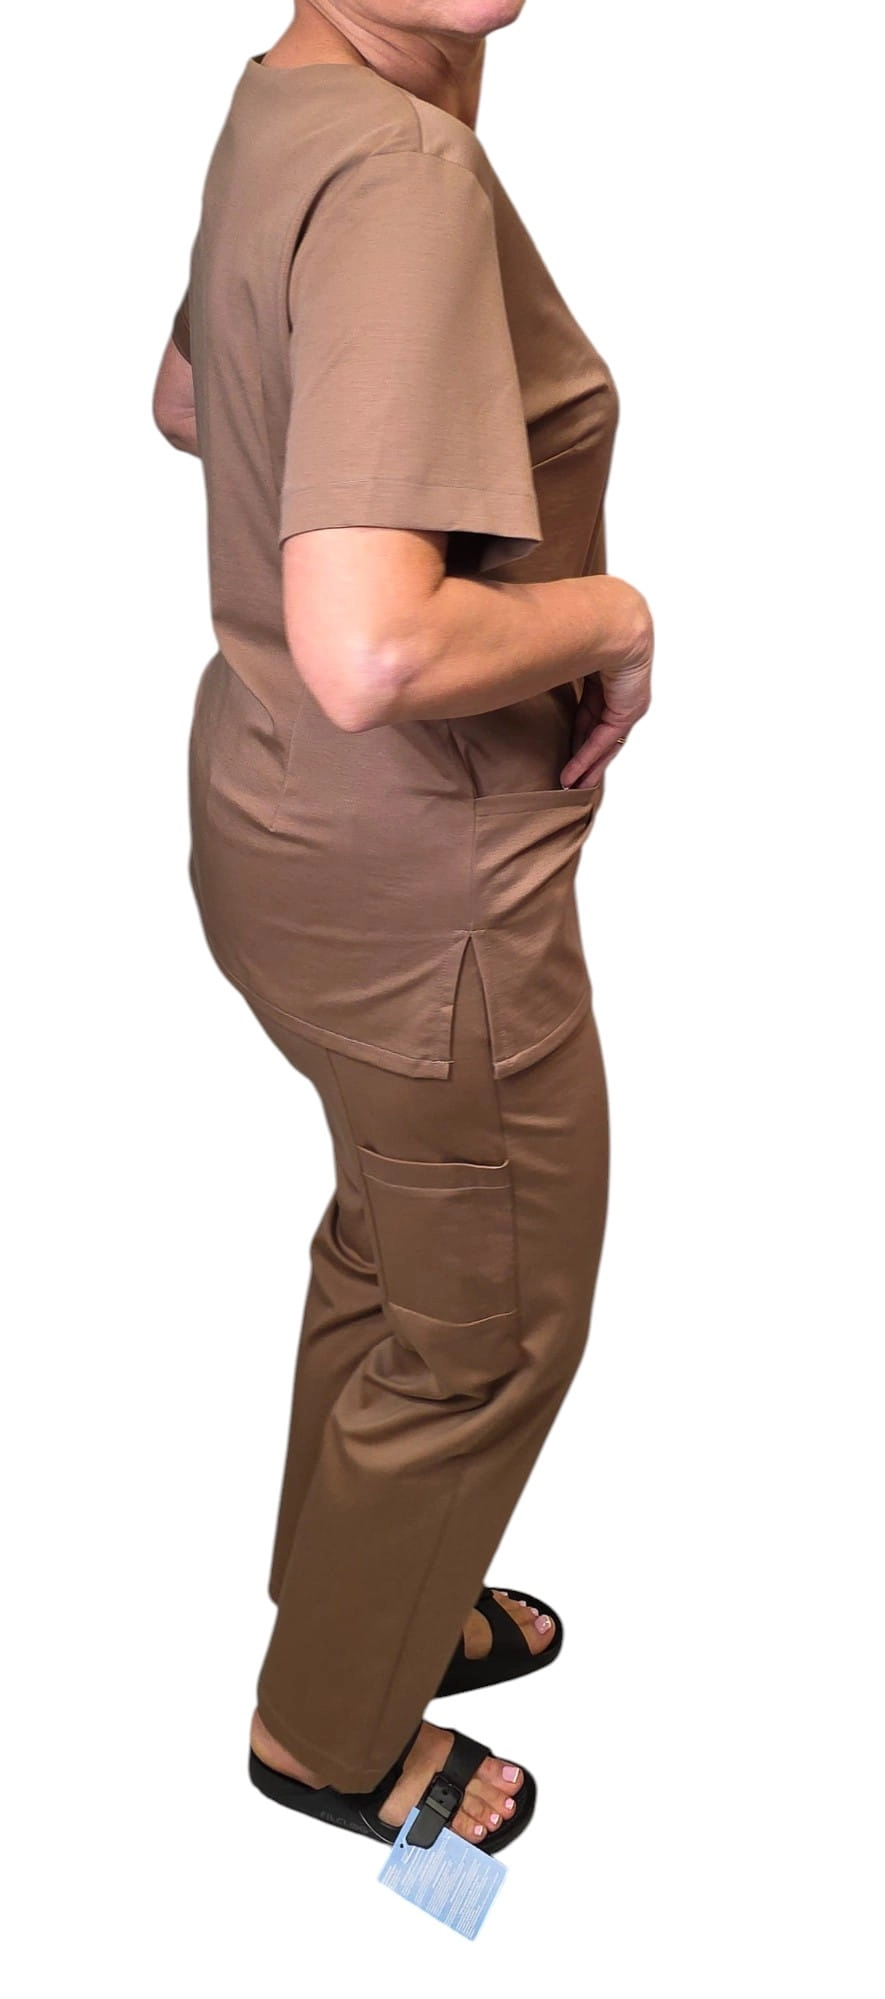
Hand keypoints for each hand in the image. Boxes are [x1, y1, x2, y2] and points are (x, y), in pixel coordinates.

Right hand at [559, 600, 653, 789]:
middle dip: (583, 753)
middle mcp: (621, 685)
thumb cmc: (586, 619)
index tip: (565, 747)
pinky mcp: (628, 710)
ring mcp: (628, 699)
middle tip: (569, 776)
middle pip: (599, 727)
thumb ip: (550, 659)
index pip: (591, 705)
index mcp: (607, 666)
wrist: (612, 619)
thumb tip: (518, 648)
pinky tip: (574, 775)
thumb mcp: (564, 646)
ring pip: (604, 739)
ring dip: (586, 763)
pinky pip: (605, 740)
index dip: (577, 729)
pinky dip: (588, 759)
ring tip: (569, 784)